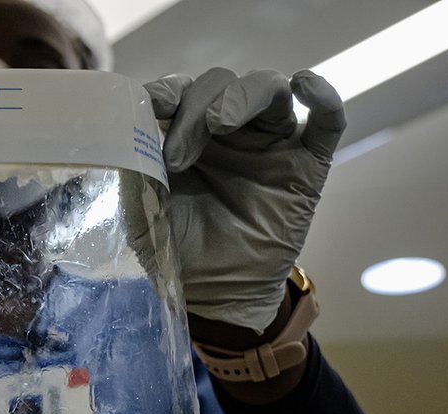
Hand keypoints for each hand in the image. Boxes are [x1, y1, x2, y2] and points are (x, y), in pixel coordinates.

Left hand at [144, 68, 344, 332]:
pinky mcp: (306, 167)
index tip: (154, 105)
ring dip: (242, 97)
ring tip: (219, 124)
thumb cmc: (175, 248)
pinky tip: (304, 85)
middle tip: (178, 155)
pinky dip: (324, 96)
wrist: (212, 294)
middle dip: (196, 108)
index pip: (182, 90)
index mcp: (187, 134)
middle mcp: (230, 132)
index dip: (169, 89)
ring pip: (269, 89)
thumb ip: (132, 169)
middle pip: (221, 85)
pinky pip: (327, 121)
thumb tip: (121, 130)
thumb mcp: (140, 209)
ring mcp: (270, 145)